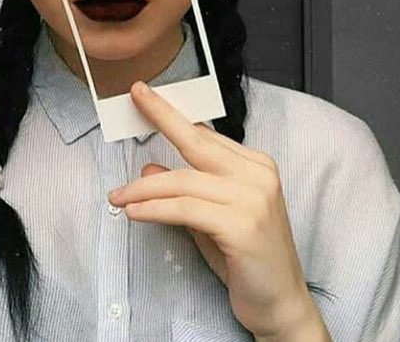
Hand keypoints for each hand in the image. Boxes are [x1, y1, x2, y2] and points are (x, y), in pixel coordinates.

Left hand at [107, 81, 329, 339]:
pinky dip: (155, 208)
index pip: (205, 135)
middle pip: (196, 142)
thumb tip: (149, 166)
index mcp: (254, 166)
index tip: (146, 95)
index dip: (172, 116)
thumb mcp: (209, 218)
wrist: (280, 304)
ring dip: (143, 188)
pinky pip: (186, 209)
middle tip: (134, 101)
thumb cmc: (245, 259)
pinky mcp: (243, 225)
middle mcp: (257, 175)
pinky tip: (135, 212)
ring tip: (118, 197)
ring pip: (183, 180)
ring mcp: (253, 198)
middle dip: (161, 116)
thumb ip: (184, 190)